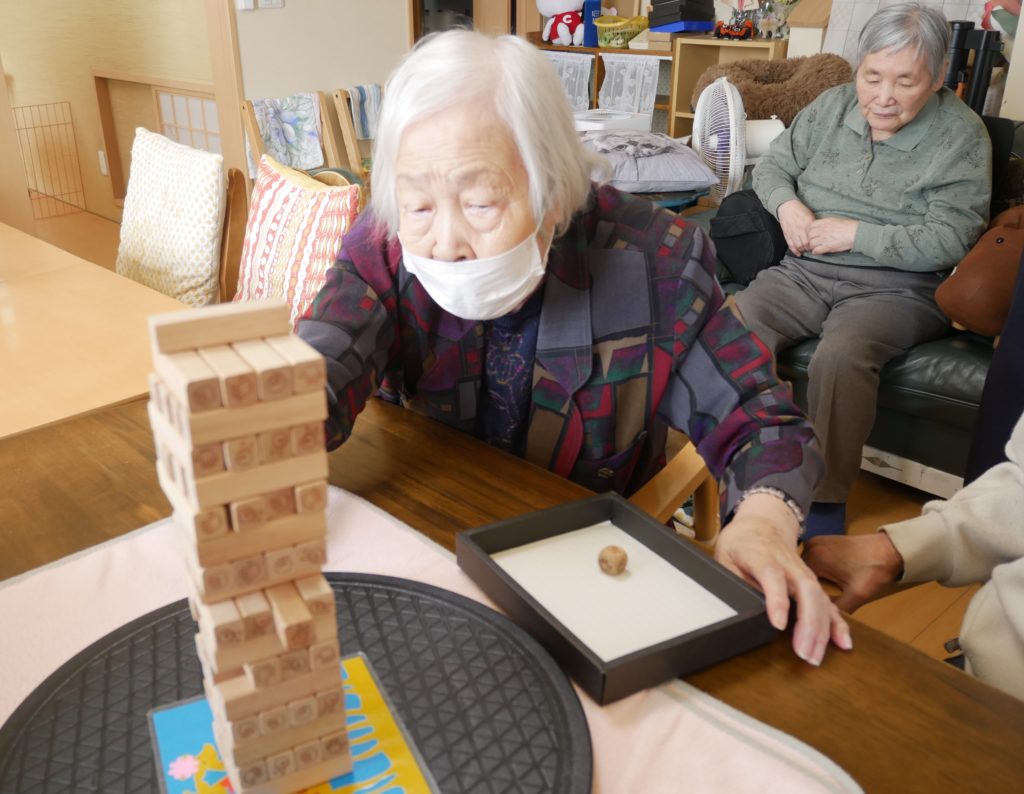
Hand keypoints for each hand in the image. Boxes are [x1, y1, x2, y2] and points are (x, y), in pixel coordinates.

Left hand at [715, 493, 851, 665]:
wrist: (762, 523)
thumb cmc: (741, 544)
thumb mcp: (725, 558)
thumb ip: (735, 581)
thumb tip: (742, 609)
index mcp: (761, 554)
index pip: (772, 576)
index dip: (777, 600)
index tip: (778, 625)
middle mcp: (787, 563)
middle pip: (805, 589)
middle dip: (808, 622)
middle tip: (804, 652)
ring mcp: (803, 571)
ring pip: (820, 597)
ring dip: (822, 629)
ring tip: (815, 657)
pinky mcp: (812, 581)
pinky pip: (828, 601)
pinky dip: (837, 623)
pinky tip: (843, 643)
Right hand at [776, 199, 815, 255]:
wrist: (787, 206)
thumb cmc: (799, 210)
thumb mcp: (810, 215)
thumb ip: (813, 224)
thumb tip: (818, 233)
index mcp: (806, 224)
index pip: (811, 238)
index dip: (814, 244)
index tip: (817, 245)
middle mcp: (799, 229)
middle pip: (805, 244)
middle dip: (809, 248)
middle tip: (812, 250)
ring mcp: (792, 232)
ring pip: (797, 245)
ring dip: (802, 250)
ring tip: (805, 251)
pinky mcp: (786, 234)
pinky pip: (790, 244)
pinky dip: (794, 250)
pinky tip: (798, 253)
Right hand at [802, 532, 903, 612]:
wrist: (890, 549)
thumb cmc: (874, 570)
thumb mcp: (857, 595)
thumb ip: (838, 610)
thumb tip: (823, 625)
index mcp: (814, 558)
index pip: (796, 582)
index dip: (800, 598)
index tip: (804, 612)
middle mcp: (809, 547)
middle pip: (799, 575)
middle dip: (804, 591)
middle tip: (810, 609)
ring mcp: (815, 543)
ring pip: (804, 569)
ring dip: (809, 582)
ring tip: (813, 599)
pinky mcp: (822, 542)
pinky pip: (812, 562)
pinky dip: (815, 573)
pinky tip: (821, 584)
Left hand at [807, 217, 857, 254]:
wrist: (856, 233)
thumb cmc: (849, 226)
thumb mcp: (836, 220)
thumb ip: (826, 222)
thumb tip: (820, 224)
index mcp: (825, 222)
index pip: (810, 226)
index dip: (810, 231)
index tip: (812, 234)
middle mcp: (823, 230)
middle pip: (809, 235)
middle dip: (809, 239)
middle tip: (811, 242)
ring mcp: (825, 238)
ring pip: (811, 243)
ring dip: (812, 246)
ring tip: (814, 248)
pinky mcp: (828, 247)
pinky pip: (816, 251)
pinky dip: (815, 252)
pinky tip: (818, 251)